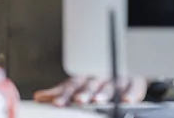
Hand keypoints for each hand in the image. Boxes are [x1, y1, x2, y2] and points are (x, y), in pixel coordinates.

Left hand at [33, 76, 147, 106]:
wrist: (125, 71)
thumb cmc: (97, 83)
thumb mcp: (78, 86)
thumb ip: (61, 92)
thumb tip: (39, 97)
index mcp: (84, 79)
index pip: (71, 85)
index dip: (63, 94)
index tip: (56, 103)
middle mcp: (99, 78)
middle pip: (90, 85)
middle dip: (83, 93)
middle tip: (78, 101)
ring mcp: (116, 79)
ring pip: (110, 86)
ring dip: (104, 94)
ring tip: (98, 101)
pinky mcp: (134, 81)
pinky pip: (133, 86)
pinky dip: (131, 93)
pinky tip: (127, 100)